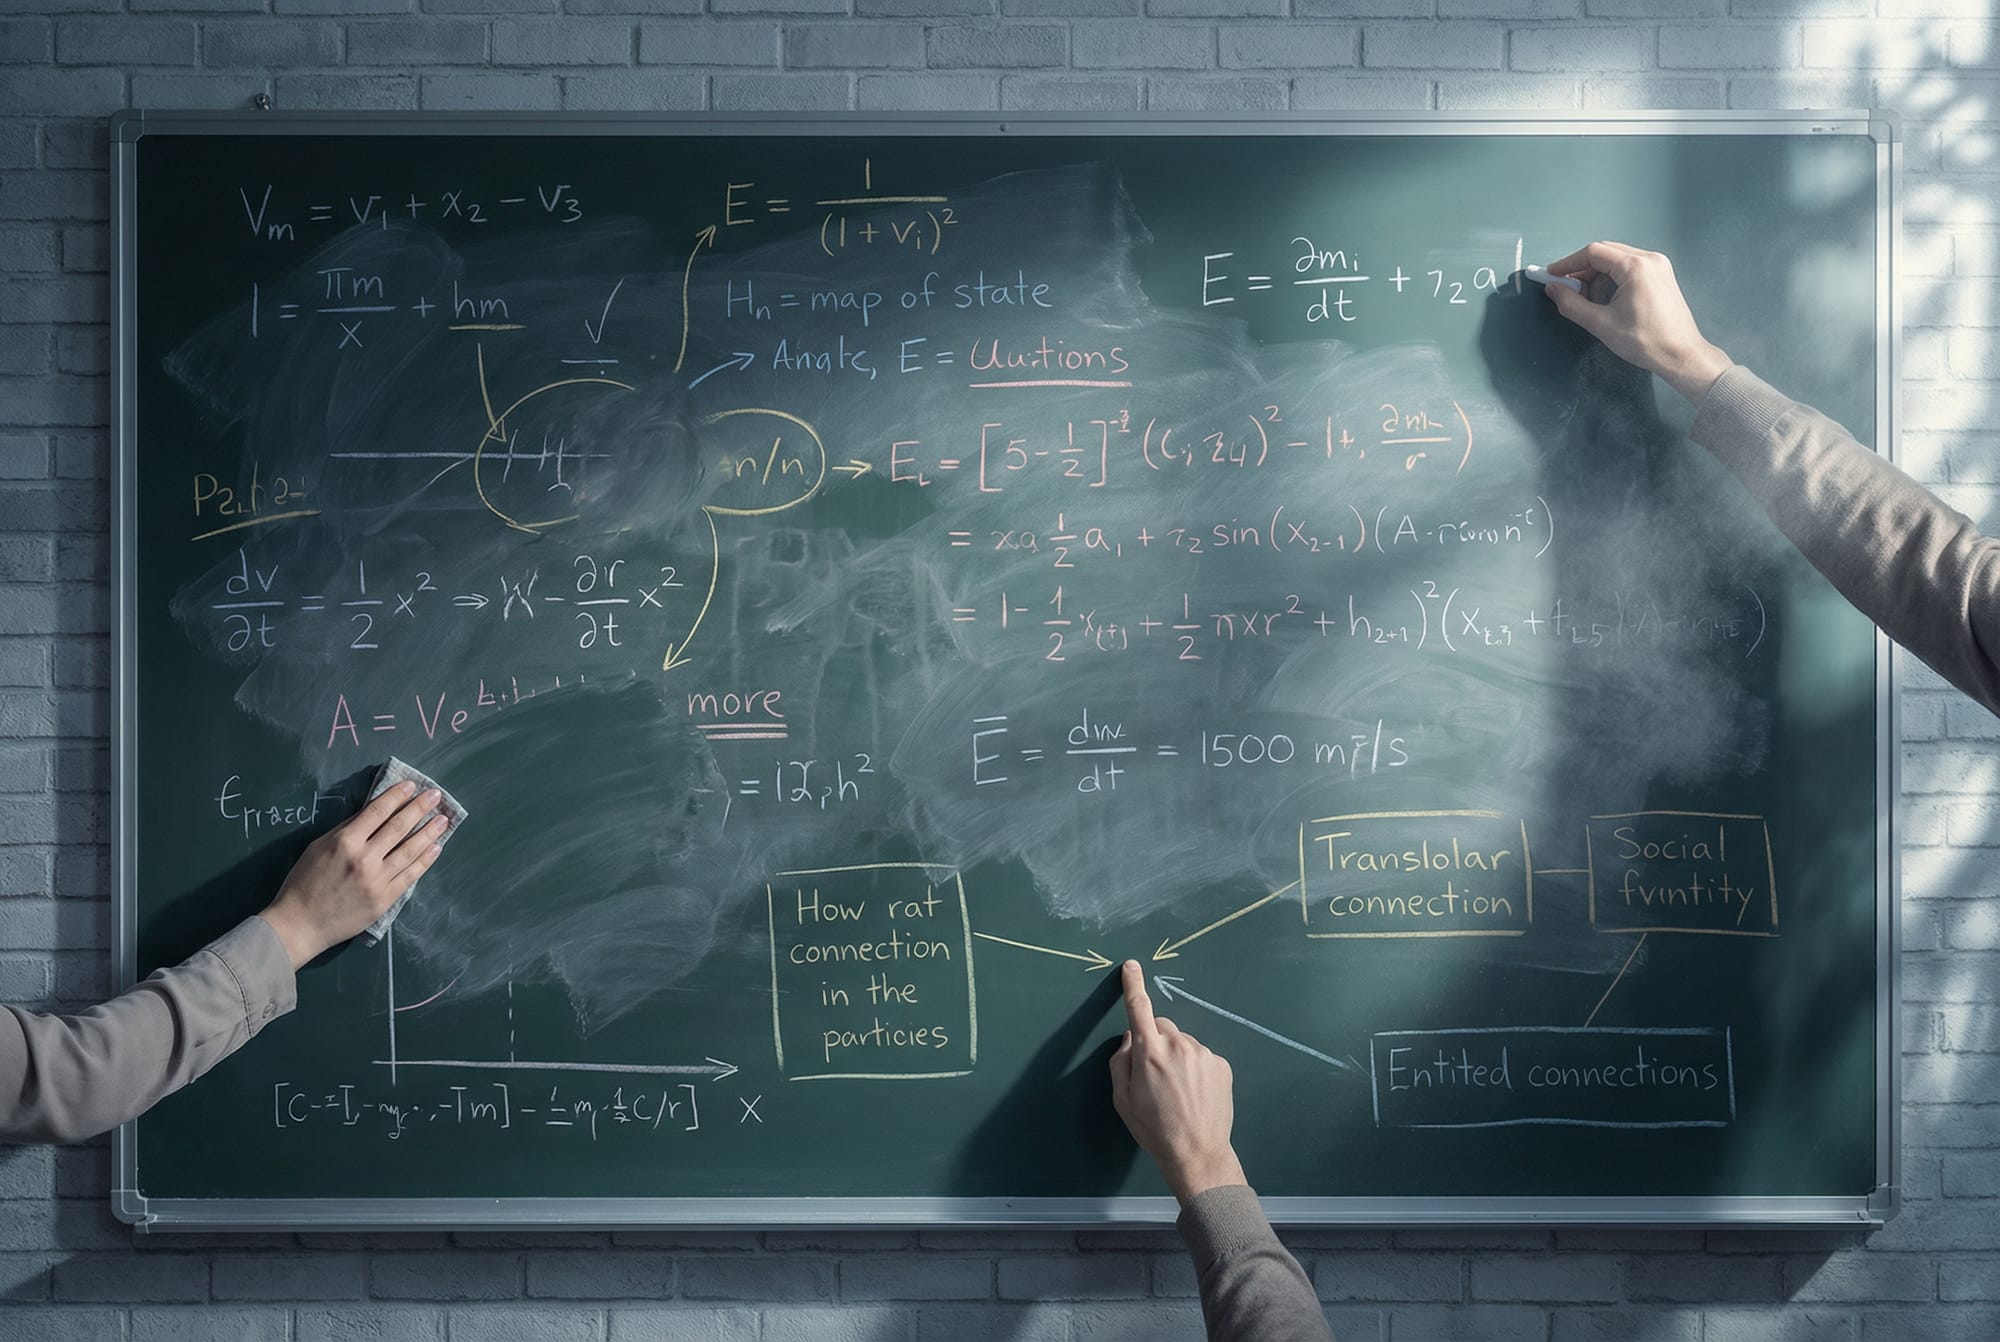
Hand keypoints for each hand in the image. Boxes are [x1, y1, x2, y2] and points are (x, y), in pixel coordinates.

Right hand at [258, 781, 447, 968]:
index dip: (396, 796)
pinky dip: (425, 860)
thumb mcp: (318, 847)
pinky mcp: (385, 899)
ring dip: (429, 833)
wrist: (300, 924)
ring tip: (443, 820)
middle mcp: (364, 858)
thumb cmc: (304, 882)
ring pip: (410, 850)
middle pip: (398, 828)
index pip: (377, 812)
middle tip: (435, 796)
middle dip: (419, 809)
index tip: (411, 785)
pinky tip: (436, 848)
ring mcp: (377, 880)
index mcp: (345, 842)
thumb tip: (372, 813)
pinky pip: (410, 875)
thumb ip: (346, 830)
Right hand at [1108, 959, 1247, 1203]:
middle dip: (1155, 1040)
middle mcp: (1178, 1045)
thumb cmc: (1153, 1128)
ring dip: (1177, 1056)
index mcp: (1149, 1052)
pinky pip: (1201, 1056)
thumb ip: (1121, 1061)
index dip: (1133, 985)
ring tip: (1178, 1090)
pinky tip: (1195, 1093)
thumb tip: (1131, 1038)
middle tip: (1154, 1073)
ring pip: (1183, 1042)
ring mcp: (1203, 1053)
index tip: (1132, 966)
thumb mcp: (1122, 1099)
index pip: (1139, 1008)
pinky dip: (1195, 1067)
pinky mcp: (1222, 1064)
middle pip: (1162, 1027)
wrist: (1197, 1152)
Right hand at [1544, 241, 1733, 403]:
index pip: (1593, 253)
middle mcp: (1649, 258)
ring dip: (1597, 276)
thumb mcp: (1601, 324)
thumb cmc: (1644, 341)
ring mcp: (1658, 265)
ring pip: (1616, 260)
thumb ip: (1571, 304)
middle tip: (1567, 290)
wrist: (1680, 354)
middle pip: (1605, 252)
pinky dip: (1612, 279)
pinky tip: (1607, 299)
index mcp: (1636, 266)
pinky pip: (1629, 267)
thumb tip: (1552, 289)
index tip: (1551, 275)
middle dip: (1582, 270)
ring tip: (1590, 301)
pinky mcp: (1661, 275)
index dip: (1568, 263)